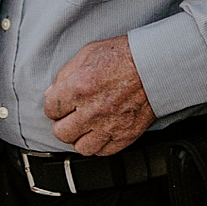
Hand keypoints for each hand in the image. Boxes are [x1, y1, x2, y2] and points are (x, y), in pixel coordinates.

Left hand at [43, 35, 154, 156]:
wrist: (156, 65)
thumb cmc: (125, 56)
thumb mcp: (88, 53)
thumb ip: (65, 75)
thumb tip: (52, 93)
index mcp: (79, 87)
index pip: (50, 109)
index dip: (54, 107)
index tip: (61, 105)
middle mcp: (92, 110)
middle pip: (61, 132)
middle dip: (63, 124)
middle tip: (71, 117)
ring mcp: (109, 125)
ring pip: (81, 147)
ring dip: (80, 138)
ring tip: (85, 127)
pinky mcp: (125, 135)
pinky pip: (104, 152)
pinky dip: (100, 144)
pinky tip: (101, 132)